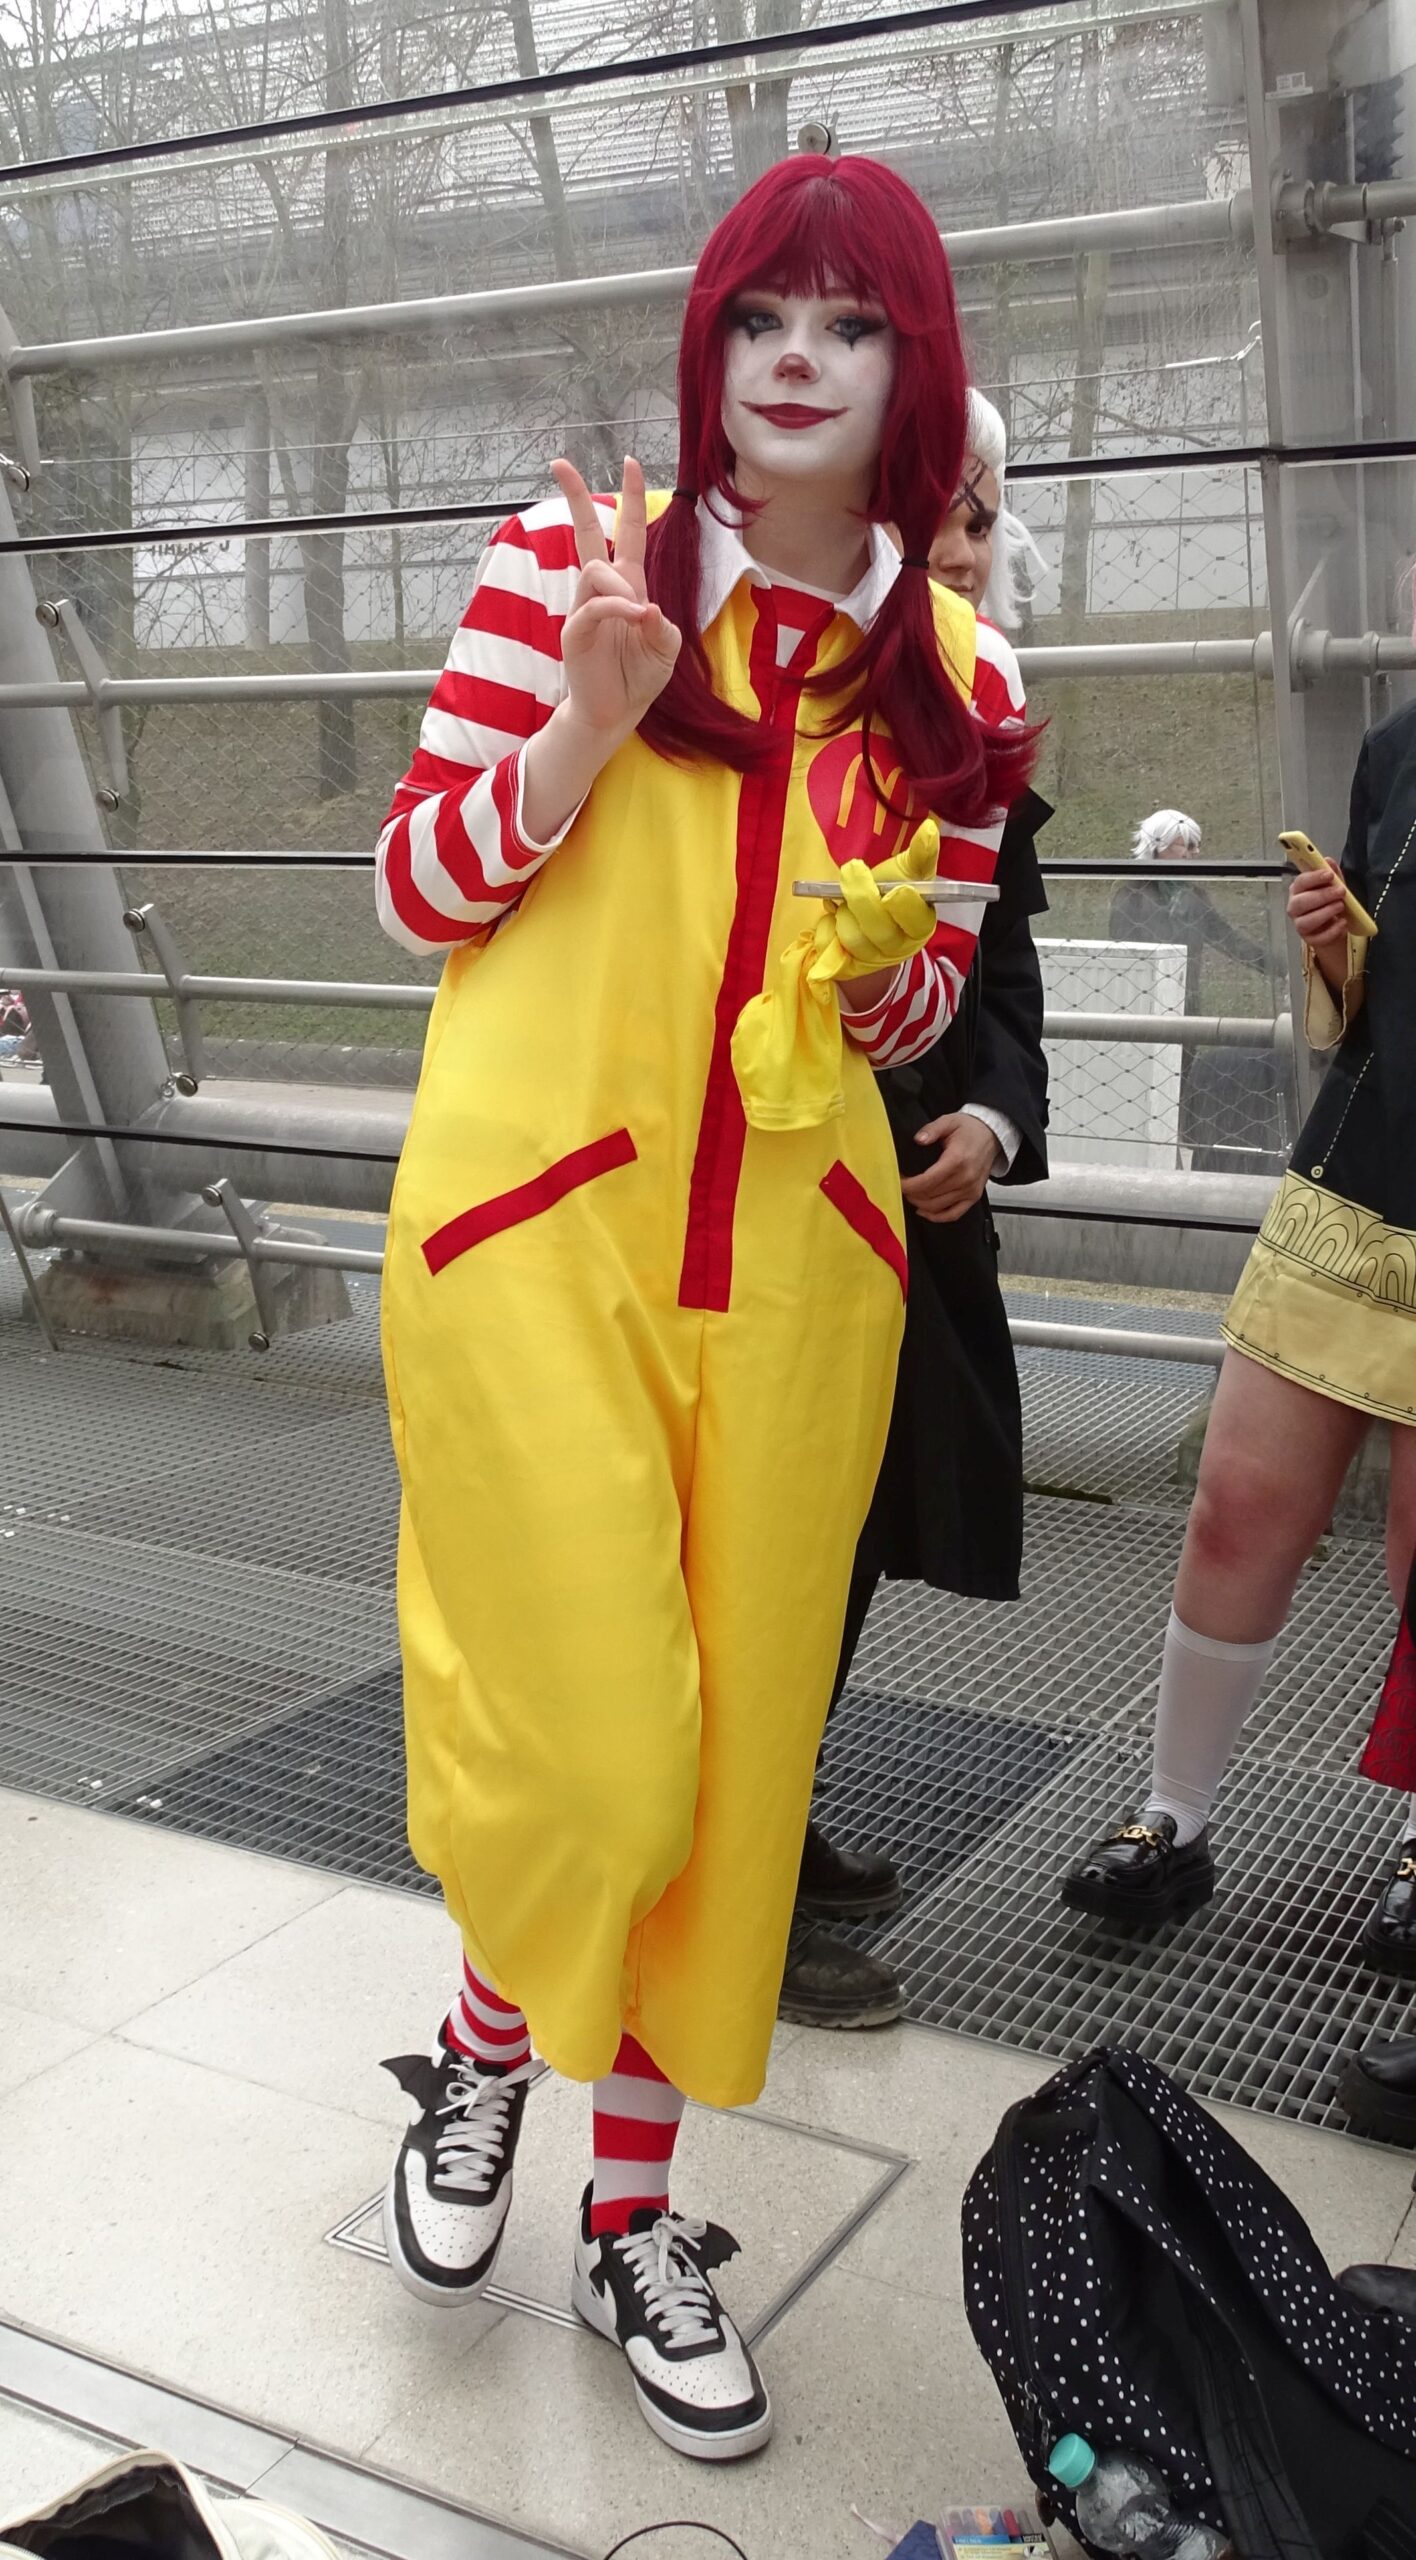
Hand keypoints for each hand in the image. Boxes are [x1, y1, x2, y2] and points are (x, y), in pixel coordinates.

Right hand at [552, 456, 681, 748]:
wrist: (615, 712)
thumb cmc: (639, 678)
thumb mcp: (666, 650)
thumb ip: (664, 628)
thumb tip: (648, 608)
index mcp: (628, 587)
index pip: (627, 533)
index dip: (631, 499)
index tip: (630, 462)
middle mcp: (603, 591)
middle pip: (585, 533)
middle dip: (575, 497)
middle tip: (559, 463)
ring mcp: (585, 609)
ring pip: (595, 572)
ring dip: (620, 588)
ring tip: (638, 614)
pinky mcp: (575, 631)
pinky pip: (593, 607)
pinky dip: (616, 609)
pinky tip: (634, 618)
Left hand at [808, 819, 940, 983]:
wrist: (868, 916)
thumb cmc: (893, 889)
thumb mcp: (909, 870)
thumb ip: (921, 853)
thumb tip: (930, 828)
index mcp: (921, 924)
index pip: (914, 918)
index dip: (900, 901)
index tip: (892, 887)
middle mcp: (899, 947)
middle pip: (878, 929)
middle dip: (860, 896)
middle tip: (852, 870)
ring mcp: (872, 960)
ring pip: (852, 938)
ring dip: (843, 912)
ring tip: (845, 899)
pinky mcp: (845, 966)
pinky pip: (827, 947)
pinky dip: (825, 925)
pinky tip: (833, 914)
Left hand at [900, 1111, 998, 1223]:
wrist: (992, 1136)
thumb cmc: (970, 1129)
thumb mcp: (949, 1121)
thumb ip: (931, 1130)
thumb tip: (919, 1139)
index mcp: (957, 1160)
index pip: (927, 1181)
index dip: (908, 1185)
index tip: (898, 1181)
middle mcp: (965, 1178)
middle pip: (930, 1196)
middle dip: (911, 1193)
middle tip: (901, 1185)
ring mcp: (970, 1190)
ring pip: (938, 1207)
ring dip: (920, 1204)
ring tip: (910, 1194)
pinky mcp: (973, 1197)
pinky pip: (953, 1214)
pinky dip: (937, 1216)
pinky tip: (924, 1211)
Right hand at [1288, 859, 1348, 951]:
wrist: (1334, 925)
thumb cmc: (1330, 903)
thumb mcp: (1333, 885)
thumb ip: (1331, 873)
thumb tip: (1328, 861)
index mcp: (1298, 891)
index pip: (1300, 882)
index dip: (1314, 877)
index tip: (1329, 875)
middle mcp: (1295, 907)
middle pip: (1301, 902)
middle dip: (1322, 896)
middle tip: (1340, 892)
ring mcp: (1300, 924)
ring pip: (1306, 921)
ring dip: (1326, 912)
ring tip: (1341, 906)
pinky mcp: (1309, 939)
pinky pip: (1318, 937)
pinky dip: (1332, 930)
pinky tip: (1342, 922)